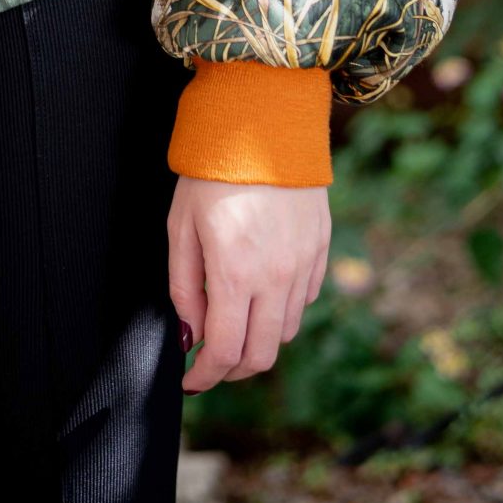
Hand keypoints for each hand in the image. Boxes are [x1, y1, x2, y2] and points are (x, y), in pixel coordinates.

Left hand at [168, 175, 329, 391]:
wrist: (264, 121)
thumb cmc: (212, 170)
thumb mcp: (181, 226)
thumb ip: (184, 287)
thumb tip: (190, 336)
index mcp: (237, 274)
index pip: (225, 352)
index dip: (205, 377)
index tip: (190, 381)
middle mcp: (277, 278)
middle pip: (261, 356)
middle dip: (232, 370)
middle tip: (209, 361)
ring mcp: (304, 266)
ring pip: (284, 333)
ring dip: (257, 341)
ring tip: (232, 324)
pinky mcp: (320, 251)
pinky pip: (303, 302)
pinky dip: (280, 312)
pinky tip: (259, 294)